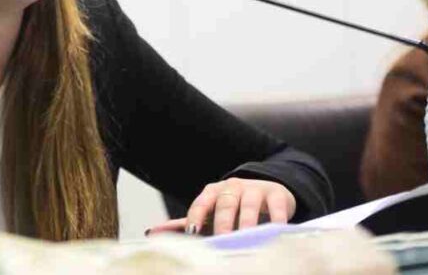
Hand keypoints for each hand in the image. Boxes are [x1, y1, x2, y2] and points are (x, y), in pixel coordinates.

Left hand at [145, 178, 295, 236]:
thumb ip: (183, 224)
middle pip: (225, 204)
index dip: (196, 217)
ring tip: (247, 237)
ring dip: (248, 222)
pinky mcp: (276, 194)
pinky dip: (277, 219)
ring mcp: (255, 189)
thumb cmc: (231, 209)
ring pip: (249, 205)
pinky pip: (276, 206)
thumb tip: (150, 232)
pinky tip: (276, 231)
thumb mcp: (209, 215)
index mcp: (212, 192)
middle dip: (223, 222)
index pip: (200, 203)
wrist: (267, 192)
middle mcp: (232, 187)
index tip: (192, 233)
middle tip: (223, 240)